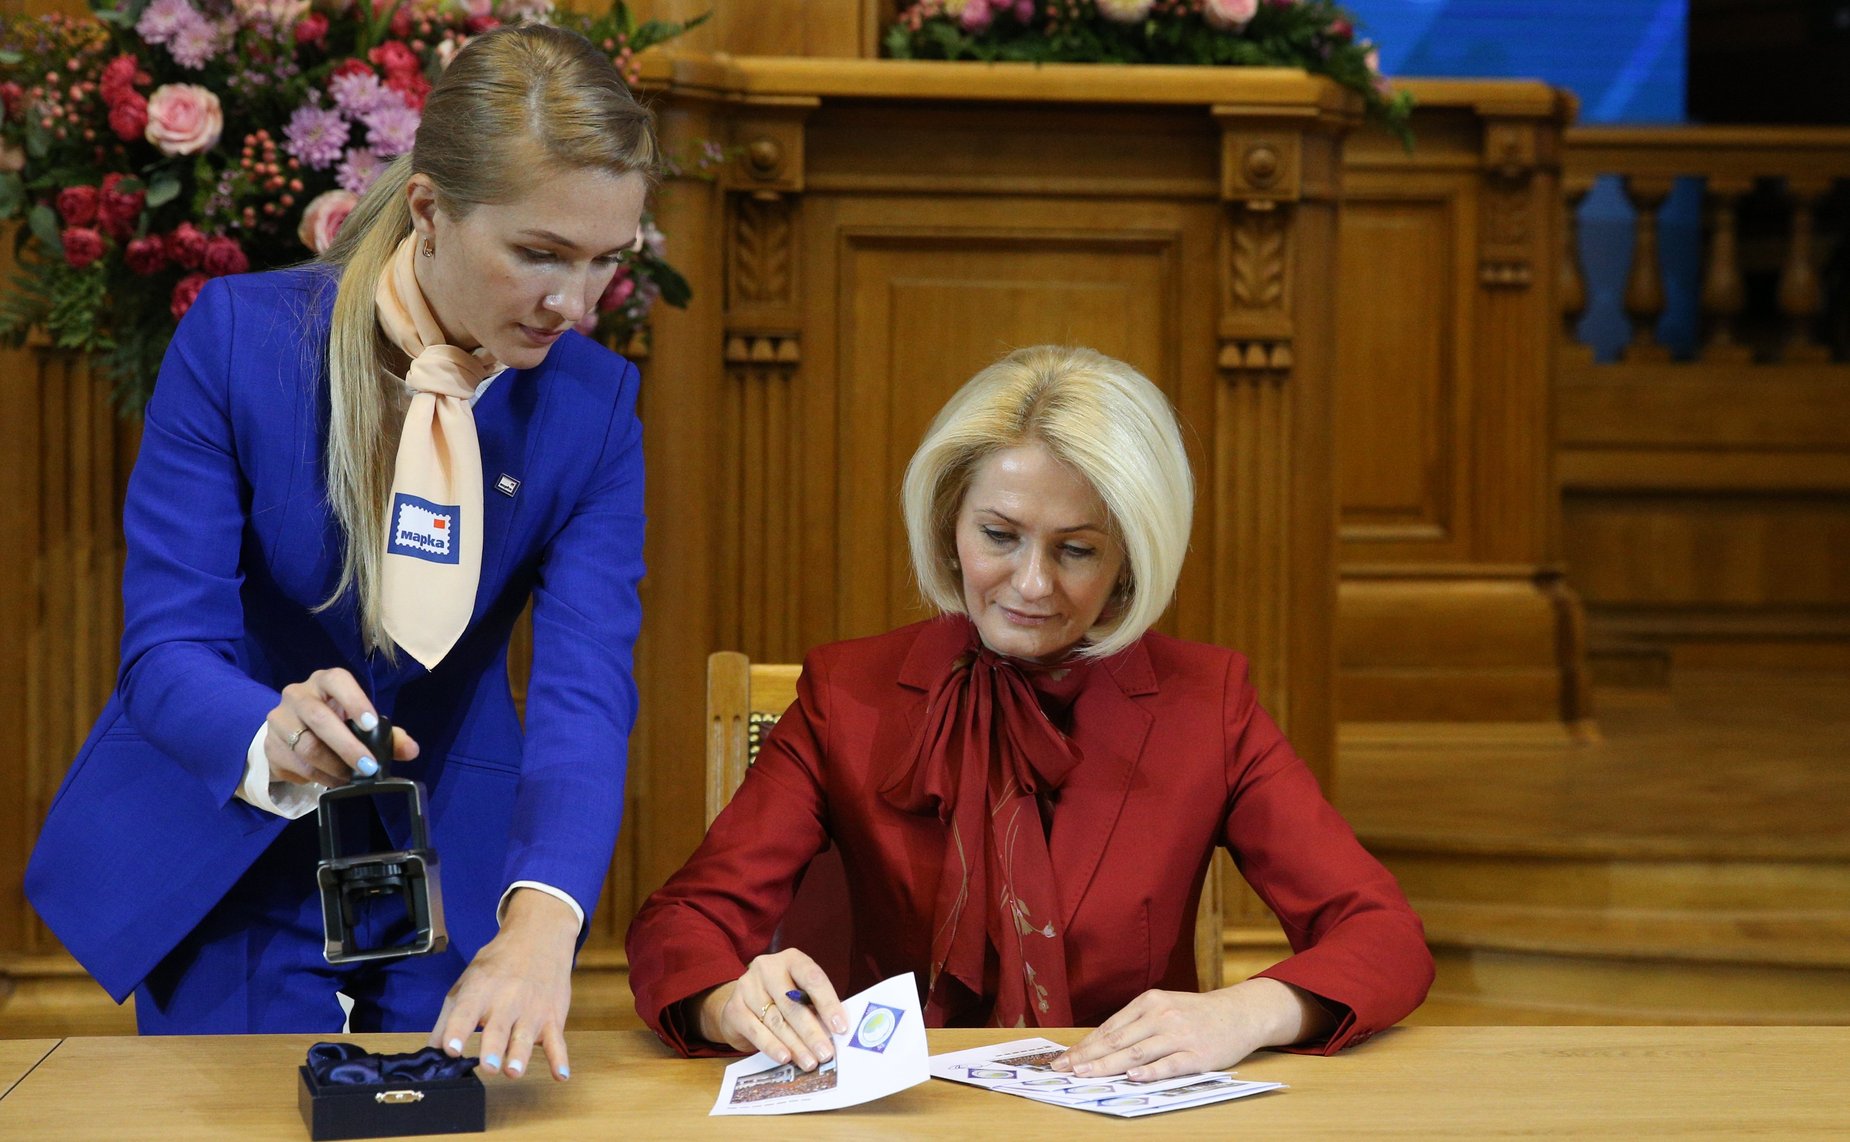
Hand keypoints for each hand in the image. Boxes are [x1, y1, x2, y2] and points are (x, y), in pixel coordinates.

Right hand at [264, 667, 418, 786]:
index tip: (372, 725)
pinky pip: (296, 766)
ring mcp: (279, 719)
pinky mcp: (269, 745)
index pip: (338, 681)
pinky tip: (331, 781)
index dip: (355, 701)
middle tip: (369, 767)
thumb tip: (411, 750)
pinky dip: (318, 777)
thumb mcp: (360, 722)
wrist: (291, 732)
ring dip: (334, 768)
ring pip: (306, 747)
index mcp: (325, 681)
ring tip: (351, 778)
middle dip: (347, 746)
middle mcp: (298, 694)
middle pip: (319, 718)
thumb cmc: (335, 720)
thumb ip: (388, 734)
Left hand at [429, 889, 578, 1080]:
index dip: (457, 1030)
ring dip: (520, 1054)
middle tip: (487, 1066)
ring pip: (526, 1035)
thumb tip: (432, 1050)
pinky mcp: (553, 1017)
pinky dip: (560, 1058)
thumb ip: (449, 1016)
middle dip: (492, 1047)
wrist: (540, 936)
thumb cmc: (498, 964)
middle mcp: (507, 999)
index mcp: (481, 989)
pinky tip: (561, 1074)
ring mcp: (532, 1009)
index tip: (450, 1049)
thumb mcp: (468, 980)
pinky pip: (557, 1040)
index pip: (466, 1012)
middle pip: (498, 1027)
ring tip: (513, 1071)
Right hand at [694, 949, 848, 1070]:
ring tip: (810, 1062)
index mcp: (792, 959)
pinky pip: (756, 1031)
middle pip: (792, 1003)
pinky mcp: (734, 1008)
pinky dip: (772, 1046)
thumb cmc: (780, 998)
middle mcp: (767, 968)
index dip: (828, 1004)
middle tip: (826, 1053)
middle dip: (812, 1032)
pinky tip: (785, 1058)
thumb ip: (816, 1007)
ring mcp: (747, 986)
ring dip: (795, 1045)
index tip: (841, 1028)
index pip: (813, 978)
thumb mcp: (800, 993)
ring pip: (776, 1020)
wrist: (741, 1004)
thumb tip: (836, 1033)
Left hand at [1052, 978, 1331, 1081]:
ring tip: (1085, 1074)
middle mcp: (1161, 1015)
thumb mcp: (1164, 1007)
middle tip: (1064, 1069)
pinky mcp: (1197, 1054)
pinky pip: (1169, 1064)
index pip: (1110, 1027)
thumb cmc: (1196, 1013)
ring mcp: (1179, 1035)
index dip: (1085, 1045)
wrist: (1239, 1013)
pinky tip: (1132, 1077)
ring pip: (1137, 1053)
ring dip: (1108, 1065)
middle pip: (1117, 1040)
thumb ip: (1135, 1023)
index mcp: (1149, 1002)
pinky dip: (1150, 1072)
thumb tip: (1099, 1045)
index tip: (1063, 1058)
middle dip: (1087, 1057)